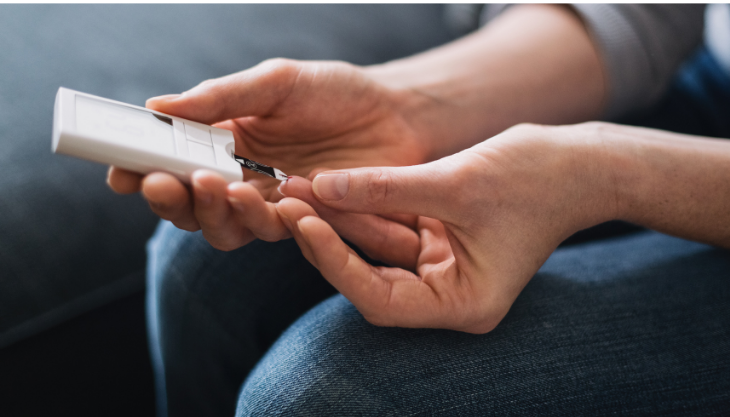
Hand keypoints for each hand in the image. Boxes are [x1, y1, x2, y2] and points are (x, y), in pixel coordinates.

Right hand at [107, 58, 432, 251]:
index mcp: (223, 141)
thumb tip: (154, 106)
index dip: (141, 169)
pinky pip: (277, 231)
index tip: (119, 173)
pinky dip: (268, 218)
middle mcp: (240, 178)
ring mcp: (272, 204)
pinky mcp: (306, 223)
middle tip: (164, 183)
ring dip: (216, 213)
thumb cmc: (336, 91)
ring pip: (227, 228)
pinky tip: (279, 195)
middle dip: (172, 199)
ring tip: (222, 186)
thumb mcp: (276, 82)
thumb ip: (221, 98)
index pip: (171, 161)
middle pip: (192, 205)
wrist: (398, 115)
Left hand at [276, 123, 617, 332]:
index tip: (302, 223)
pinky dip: (366, 209)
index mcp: (464, 304)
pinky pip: (393, 230)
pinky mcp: (441, 243)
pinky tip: (329, 187)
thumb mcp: (455, 183)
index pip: (382, 299)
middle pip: (373, 277)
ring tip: (297, 189)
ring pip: (379, 249)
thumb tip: (321, 188)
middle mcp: (451, 295)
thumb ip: (386, 189)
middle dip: (331, 238)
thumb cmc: (536, 178)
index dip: (337, 263)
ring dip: (341, 220)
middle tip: (285, 203)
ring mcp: (445, 270)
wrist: (581, 164)